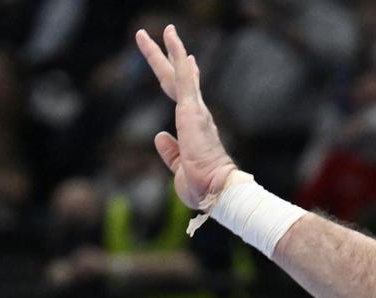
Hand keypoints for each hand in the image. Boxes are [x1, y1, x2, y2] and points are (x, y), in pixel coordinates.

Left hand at [134, 25, 238, 210]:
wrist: (217, 191)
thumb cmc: (202, 187)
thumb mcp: (179, 168)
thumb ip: (169, 152)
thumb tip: (160, 136)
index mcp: (193, 128)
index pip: (184, 96)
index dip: (183, 77)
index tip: (187, 58)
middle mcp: (196, 114)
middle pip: (176, 79)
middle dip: (165, 56)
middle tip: (158, 33)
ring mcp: (195, 111)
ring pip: (179, 73)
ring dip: (169, 50)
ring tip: (165, 28)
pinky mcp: (193, 111)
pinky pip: (185, 79)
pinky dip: (179, 59)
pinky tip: (174, 41)